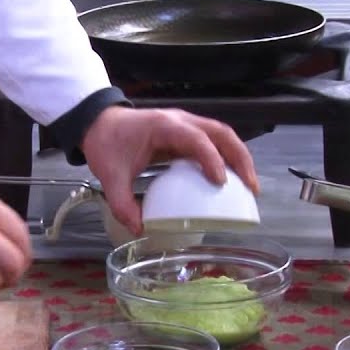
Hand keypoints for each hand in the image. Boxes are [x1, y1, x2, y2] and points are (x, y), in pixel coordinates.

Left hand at [80, 107, 259, 234]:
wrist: (99, 122)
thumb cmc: (107, 142)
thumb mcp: (110, 175)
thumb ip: (122, 203)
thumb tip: (139, 229)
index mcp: (163, 127)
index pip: (197, 139)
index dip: (211, 160)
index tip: (221, 183)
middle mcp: (180, 121)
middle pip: (221, 132)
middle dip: (240, 159)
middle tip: (250, 187)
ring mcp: (186, 124)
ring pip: (223, 134)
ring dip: (239, 157)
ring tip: (249, 186)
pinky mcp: (186, 132)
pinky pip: (214, 141)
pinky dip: (227, 157)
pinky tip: (232, 179)